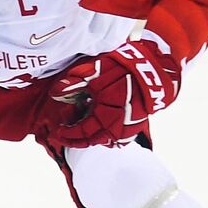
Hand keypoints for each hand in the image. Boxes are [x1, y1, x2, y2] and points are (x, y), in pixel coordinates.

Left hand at [48, 40, 181, 147]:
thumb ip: (73, 83)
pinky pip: (120, 136)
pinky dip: (108, 134)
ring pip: (108, 140)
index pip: (82, 132)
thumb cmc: (122, 69)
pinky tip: (102, 126)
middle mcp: (118, 126)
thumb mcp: (93, 72)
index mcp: (104, 116)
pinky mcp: (138, 122)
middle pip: (94, 140)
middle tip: (66, 136)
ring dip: (93, 137)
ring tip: (82, 130)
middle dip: (78, 140)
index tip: (58, 132)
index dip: (68, 134)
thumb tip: (55, 93)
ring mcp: (130, 126)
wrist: (153, 68)